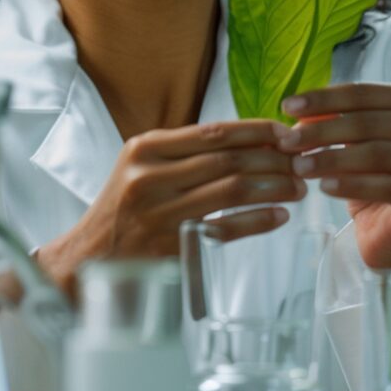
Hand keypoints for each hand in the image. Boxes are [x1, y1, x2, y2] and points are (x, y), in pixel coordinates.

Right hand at [37, 119, 303, 297]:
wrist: (88, 260)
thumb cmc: (123, 210)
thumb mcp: (142, 169)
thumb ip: (185, 153)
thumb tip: (249, 140)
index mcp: (145, 148)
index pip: (213, 131)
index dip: (256, 130)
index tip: (286, 133)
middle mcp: (149, 175)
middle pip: (228, 159)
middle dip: (273, 159)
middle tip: (303, 162)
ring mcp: (159, 211)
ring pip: (232, 190)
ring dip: (273, 187)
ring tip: (298, 188)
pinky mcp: (170, 245)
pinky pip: (225, 228)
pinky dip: (257, 220)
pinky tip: (278, 216)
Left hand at [279, 83, 390, 294]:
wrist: (388, 225)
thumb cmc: (368, 171)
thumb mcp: (348, 138)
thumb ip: (330, 118)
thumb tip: (297, 110)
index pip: (363, 93)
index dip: (323, 98)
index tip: (287, 107)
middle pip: (368, 122)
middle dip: (322, 131)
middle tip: (287, 142)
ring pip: (376, 154)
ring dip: (331, 159)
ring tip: (299, 166)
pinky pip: (386, 187)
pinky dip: (351, 185)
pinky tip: (324, 187)